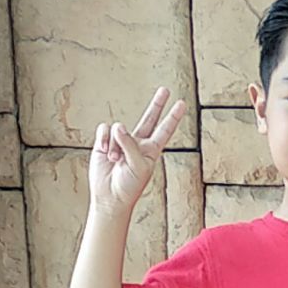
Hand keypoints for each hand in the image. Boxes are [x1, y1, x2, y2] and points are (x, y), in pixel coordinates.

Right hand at [88, 87, 185, 214]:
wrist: (110, 197)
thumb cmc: (129, 186)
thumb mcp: (138, 166)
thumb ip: (131, 144)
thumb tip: (119, 126)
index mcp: (151, 150)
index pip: (165, 130)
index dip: (173, 117)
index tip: (182, 104)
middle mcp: (138, 143)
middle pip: (149, 119)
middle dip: (157, 104)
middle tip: (165, 90)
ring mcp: (121, 141)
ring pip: (119, 128)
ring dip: (116, 145)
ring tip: (116, 161)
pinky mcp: (105, 142)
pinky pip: (105, 130)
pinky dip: (105, 140)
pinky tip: (105, 153)